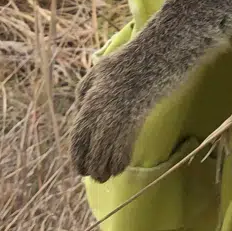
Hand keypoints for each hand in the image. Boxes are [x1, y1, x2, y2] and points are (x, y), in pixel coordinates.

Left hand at [68, 43, 156, 181]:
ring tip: (105, 176)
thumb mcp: (97, 73)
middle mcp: (101, 109)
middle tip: (94, 176)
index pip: (78, 135)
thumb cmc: (126, 63)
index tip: (80, 168)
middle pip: (91, 146)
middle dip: (91, 165)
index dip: (77, 156)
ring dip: (105, 166)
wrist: (154, 55)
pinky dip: (121, 158)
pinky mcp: (137, 116)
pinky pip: (125, 144)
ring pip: (107, 149)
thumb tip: (78, 112)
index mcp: (89, 100)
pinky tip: (120, 167)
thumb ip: (85, 92)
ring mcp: (119, 113)